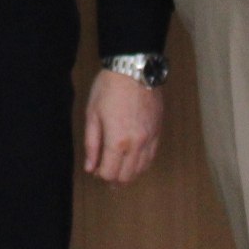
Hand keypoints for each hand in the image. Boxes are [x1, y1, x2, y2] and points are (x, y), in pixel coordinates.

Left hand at [82, 70, 164, 184]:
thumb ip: (91, 144)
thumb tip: (90, 166)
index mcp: (117, 141)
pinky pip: (152, 156)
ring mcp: (150, 138)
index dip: (100, 175)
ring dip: (130, 174)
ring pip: (142, 169)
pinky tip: (135, 162)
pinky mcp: (158, 131)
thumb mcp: (92, 114)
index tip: (95, 169)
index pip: (110, 173)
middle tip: (106, 175)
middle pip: (127, 176)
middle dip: (115, 180)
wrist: (134, 68)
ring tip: (120, 172)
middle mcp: (136, 144)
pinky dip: (142, 164)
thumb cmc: (110, 88)